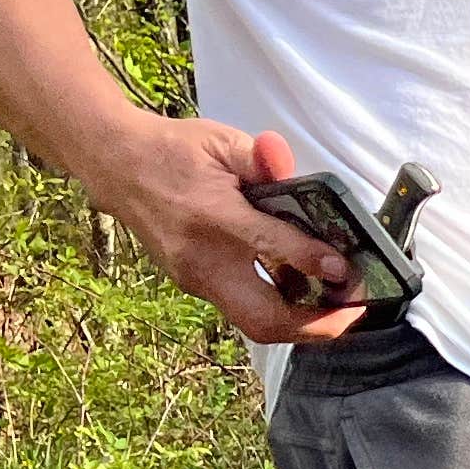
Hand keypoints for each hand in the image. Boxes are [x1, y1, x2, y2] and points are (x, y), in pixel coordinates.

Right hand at [101, 120, 364, 345]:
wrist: (117, 165)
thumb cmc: (174, 151)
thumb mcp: (221, 141)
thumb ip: (262, 158)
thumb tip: (292, 168)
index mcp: (211, 215)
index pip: (269, 246)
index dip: (312, 261)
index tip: (345, 270)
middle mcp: (201, 258)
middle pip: (263, 318)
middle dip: (314, 326)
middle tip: (353, 314)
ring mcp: (194, 278)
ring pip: (253, 321)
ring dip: (299, 323)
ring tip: (338, 310)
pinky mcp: (192, 284)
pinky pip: (240, 308)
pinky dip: (276, 308)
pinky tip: (304, 294)